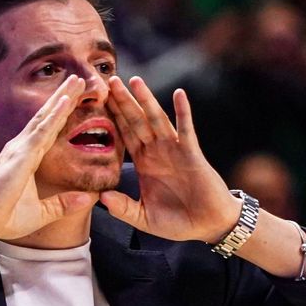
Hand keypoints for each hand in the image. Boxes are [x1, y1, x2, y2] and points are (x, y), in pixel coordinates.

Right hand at [0, 74, 96, 241]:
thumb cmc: (5, 218)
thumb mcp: (43, 213)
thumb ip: (64, 204)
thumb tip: (89, 198)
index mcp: (26, 159)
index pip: (49, 132)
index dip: (62, 115)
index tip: (75, 100)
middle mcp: (22, 148)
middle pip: (48, 118)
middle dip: (63, 98)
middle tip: (78, 80)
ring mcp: (21, 148)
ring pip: (46, 117)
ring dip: (62, 98)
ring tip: (77, 81)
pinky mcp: (22, 153)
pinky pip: (42, 129)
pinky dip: (55, 114)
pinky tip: (66, 100)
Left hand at [98, 76, 234, 243]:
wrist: (209, 226)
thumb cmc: (178, 222)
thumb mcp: (144, 218)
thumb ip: (124, 208)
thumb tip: (100, 198)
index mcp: (144, 164)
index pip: (124, 135)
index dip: (112, 118)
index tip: (96, 100)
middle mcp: (157, 152)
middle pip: (136, 121)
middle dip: (123, 101)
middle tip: (109, 80)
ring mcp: (174, 151)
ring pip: (157, 120)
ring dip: (147, 100)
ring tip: (135, 80)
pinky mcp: (192, 154)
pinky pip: (186, 130)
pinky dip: (183, 112)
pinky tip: (178, 94)